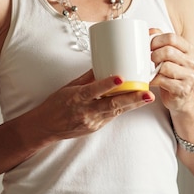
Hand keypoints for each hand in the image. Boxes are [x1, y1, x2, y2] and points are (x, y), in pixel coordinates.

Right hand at [34, 70, 153, 140]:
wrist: (46, 126)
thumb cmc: (55, 104)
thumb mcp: (69, 87)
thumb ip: (87, 78)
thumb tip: (102, 65)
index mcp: (77, 98)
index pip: (94, 90)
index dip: (108, 84)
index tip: (121, 77)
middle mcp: (86, 111)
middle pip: (112, 105)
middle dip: (132, 99)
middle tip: (147, 94)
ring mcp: (92, 121)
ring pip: (115, 112)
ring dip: (132, 105)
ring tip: (147, 98)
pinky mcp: (95, 128)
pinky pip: (110, 116)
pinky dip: (121, 109)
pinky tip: (133, 103)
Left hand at [149, 30, 193, 112]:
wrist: (180, 97)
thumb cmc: (171, 74)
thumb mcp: (168, 55)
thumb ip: (161, 41)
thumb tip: (151, 31)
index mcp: (189, 50)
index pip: (172, 38)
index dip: (156, 40)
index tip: (149, 46)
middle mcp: (192, 62)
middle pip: (168, 51)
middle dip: (154, 55)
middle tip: (150, 60)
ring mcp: (190, 77)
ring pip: (166, 66)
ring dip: (154, 69)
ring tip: (152, 71)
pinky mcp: (183, 90)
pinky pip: (163, 81)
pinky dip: (153, 80)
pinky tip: (152, 81)